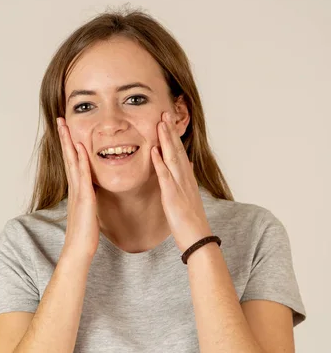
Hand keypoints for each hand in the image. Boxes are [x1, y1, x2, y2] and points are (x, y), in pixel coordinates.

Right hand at [57, 117, 99, 260]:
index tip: (67, 130)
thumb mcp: (87, 211)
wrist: (79, 249)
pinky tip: (81, 148)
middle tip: (61, 120)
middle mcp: (74, 187)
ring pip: (72, 161)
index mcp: (76, 189)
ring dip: (69, 143)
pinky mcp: (84, 198)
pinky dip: (81, 161)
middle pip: (68, 157)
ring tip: (65, 126)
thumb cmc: (84, 234)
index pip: (72, 162)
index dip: (69, 145)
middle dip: (64, 137)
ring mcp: (77, 191)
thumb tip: (89, 192)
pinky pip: (82, 176)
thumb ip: (87, 199)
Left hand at [150, 111, 211, 251]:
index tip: (167, 121)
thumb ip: (186, 180)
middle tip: (164, 112)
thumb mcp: (189, 197)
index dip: (173, 136)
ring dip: (166, 140)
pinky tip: (153, 151)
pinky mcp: (173, 197)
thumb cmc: (191, 222)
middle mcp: (185, 179)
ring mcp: (180, 186)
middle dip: (170, 131)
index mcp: (186, 179)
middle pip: (177, 150)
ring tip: (160, 123)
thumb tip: (188, 165)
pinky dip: (159, 163)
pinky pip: (165, 177)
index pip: (179, 153)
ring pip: (172, 158)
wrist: (198, 240)